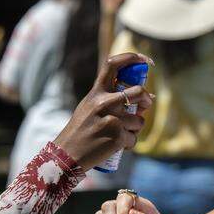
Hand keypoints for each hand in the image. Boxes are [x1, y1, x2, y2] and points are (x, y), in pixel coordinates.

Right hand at [53, 53, 152, 168]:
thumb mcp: (89, 107)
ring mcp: (111, 119)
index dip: (131, 57)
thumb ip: (111, 99)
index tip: (145, 60)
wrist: (66, 156)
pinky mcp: (117, 137)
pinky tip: (116, 146)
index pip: (113, 64)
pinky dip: (128, 144)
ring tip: (119, 134)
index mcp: (96, 92)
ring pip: (139, 120)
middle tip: (146, 105)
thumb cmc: (81, 131)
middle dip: (147, 100)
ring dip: (135, 129)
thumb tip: (146, 96)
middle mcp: (103, 102)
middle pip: (139, 92)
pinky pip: (134, 138)